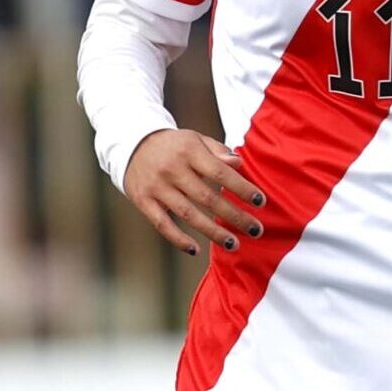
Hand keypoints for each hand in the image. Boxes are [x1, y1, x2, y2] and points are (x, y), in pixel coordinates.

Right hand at [123, 129, 264, 256]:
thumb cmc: (174, 145)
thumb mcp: (195, 140)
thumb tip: (239, 164)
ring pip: (188, 214)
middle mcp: (171, 169)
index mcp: (188, 151)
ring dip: (212, 232)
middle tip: (255, 230)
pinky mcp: (143, 200)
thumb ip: (218, 151)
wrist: (131, 143)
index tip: (260, 202)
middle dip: (234, 216)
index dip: (241, 188)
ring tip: (233, 244)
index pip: (220, 172)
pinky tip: (196, 250)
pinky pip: (162, 224)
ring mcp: (156, 186)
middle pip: (207, 198)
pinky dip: (178, 239)